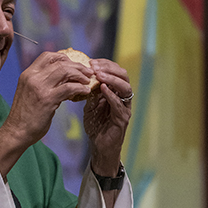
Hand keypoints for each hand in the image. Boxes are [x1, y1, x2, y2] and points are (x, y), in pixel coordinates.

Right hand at [0, 51, 93, 176]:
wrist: (16, 132)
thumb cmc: (25, 116)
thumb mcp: (31, 93)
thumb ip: (44, 83)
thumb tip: (65, 79)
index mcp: (28, 74)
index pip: (48, 56)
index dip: (63, 57)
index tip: (74, 64)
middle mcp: (33, 77)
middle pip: (60, 62)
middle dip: (77, 65)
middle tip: (87, 72)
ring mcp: (39, 87)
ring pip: (65, 71)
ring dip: (80, 74)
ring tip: (87, 80)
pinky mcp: (47, 99)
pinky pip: (69, 87)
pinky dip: (80, 87)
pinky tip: (85, 91)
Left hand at [84, 59, 131, 176]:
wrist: (99, 146)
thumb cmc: (96, 125)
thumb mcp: (90, 104)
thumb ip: (90, 91)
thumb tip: (82, 76)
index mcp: (116, 91)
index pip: (115, 71)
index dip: (104, 64)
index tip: (91, 61)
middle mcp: (123, 97)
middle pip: (123, 75)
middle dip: (109, 68)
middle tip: (95, 66)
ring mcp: (124, 108)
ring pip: (125, 88)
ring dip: (112, 79)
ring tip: (99, 75)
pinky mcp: (123, 119)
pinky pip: (119, 105)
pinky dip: (112, 95)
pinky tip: (103, 89)